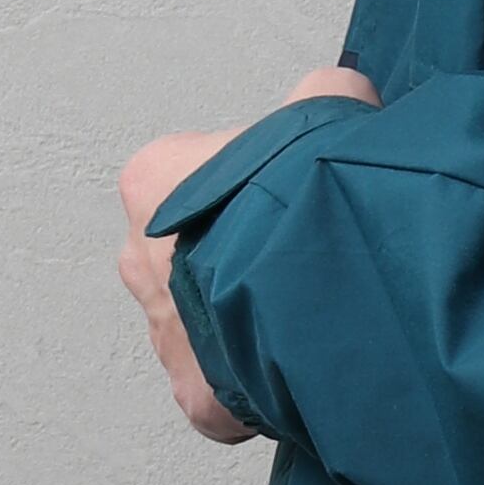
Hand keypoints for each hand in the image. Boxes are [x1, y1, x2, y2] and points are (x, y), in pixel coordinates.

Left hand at [119, 66, 377, 443]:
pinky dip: (262, 385)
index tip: (288, 198)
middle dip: (234, 260)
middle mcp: (140, 260)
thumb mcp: (324, 110)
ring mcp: (165, 333)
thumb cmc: (300, 198)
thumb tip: (343, 91)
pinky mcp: (196, 393)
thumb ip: (325, 96)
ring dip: (245, 324)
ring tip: (305, 316)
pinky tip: (302, 366)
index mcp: (152, 184)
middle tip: (296, 259)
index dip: (247, 186)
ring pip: (206, 326)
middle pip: (188, 257)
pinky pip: (228, 390)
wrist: (310, 286)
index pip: (189, 177)